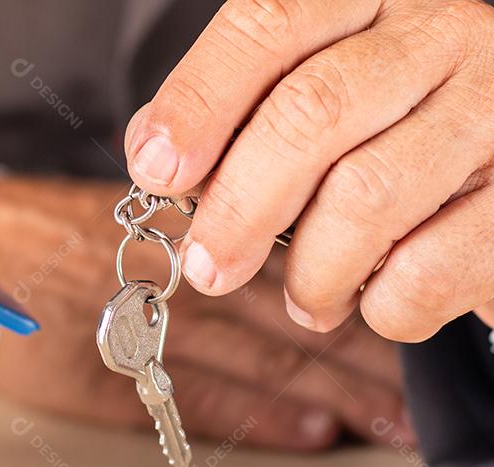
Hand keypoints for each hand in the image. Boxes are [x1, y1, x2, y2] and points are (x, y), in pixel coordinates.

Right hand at [0, 177, 409, 450]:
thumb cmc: (26, 232)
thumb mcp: (108, 219)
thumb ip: (178, 240)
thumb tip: (255, 260)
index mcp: (163, 237)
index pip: (274, 272)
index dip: (337, 305)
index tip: (387, 336)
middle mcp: (156, 277)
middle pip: (276, 320)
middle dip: (348, 362)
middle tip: (404, 399)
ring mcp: (127, 328)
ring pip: (249, 359)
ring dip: (321, 394)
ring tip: (378, 424)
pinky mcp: (93, 374)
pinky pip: (185, 395)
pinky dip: (250, 413)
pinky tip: (303, 432)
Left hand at [124, 0, 493, 338]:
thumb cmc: (388, 133)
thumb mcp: (315, 93)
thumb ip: (237, 110)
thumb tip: (155, 153)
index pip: (269, 24)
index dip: (199, 101)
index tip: (156, 169)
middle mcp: (443, 34)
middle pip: (312, 113)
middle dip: (240, 206)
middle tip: (209, 267)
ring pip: (366, 196)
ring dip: (312, 271)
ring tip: (306, 297)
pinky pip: (427, 269)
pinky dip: (381, 306)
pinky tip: (373, 299)